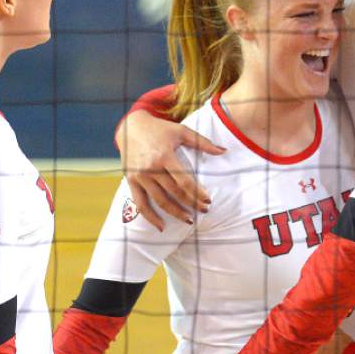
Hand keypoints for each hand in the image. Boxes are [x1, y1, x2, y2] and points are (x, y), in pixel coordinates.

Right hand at [116, 110, 225, 230]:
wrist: (130, 126)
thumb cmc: (160, 129)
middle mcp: (151, 168)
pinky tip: (161, 227)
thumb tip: (224, 151)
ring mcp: (140, 176)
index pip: (184, 181)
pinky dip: (150, 217)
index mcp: (165, 156)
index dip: (197, 193)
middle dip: (191, 204)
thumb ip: (203, 143)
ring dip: (175, 213)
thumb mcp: (181, 131)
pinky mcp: (131, 181)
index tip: (208, 200)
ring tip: (189, 220)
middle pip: (174, 192)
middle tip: (204, 210)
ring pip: (160, 201)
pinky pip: (140, 203)